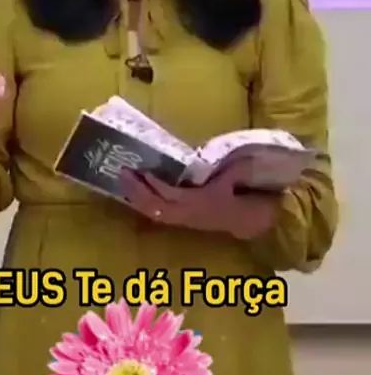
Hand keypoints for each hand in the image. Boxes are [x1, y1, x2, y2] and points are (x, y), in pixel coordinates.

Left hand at [121, 152, 288, 238]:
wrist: (252, 222)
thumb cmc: (243, 195)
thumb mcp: (238, 177)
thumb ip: (227, 166)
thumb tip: (211, 152)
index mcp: (202, 204)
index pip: (173, 196)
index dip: (156, 185)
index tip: (143, 171)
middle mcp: (189, 214)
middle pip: (157, 207)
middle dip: (138, 192)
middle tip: (123, 173)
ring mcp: (184, 220)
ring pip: (154, 213)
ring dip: (137, 199)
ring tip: (123, 181)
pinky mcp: (182, 220)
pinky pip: (158, 215)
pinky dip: (144, 204)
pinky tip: (133, 193)